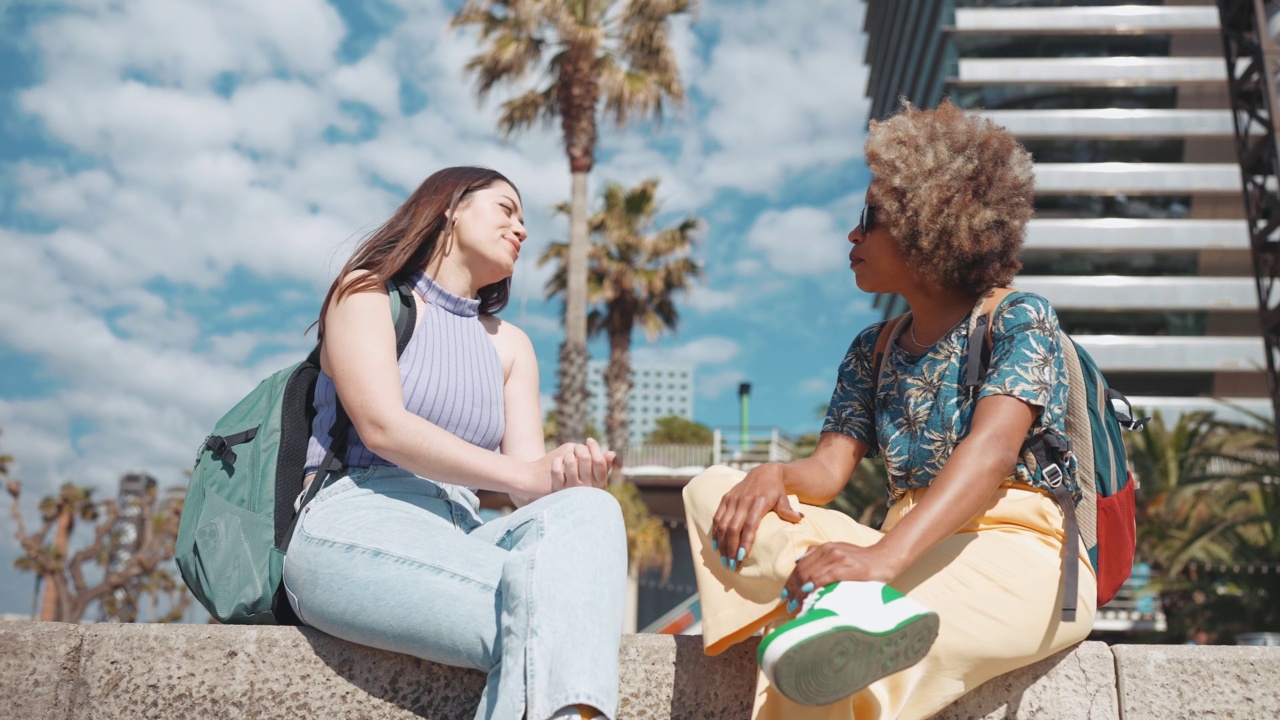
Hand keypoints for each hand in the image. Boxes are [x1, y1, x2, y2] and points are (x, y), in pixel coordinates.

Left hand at [546, 438, 614, 491]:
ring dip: (569, 454)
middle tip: (578, 448)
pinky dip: (557, 461)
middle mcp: (586, 488)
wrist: (566, 504)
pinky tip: (559, 461)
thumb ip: (604, 467)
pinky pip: (556, 469)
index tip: (589, 440)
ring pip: (570, 461)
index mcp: (599, 484)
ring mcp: (571, 489)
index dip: (594, 447)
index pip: (600, 461)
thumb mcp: (597, 479)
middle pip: (585, 458)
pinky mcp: (557, 490)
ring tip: (569, 456)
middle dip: (580, 448)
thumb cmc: (585, 487)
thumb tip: (611, 453)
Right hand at [710, 463, 802, 570]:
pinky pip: (717, 518)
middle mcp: (743, 501)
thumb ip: (788, 510)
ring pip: (723, 525)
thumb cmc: (776, 490)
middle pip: (733, 528)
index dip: (744, 541)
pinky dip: (715, 533)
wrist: (764, 472)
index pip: (749, 525)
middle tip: (731, 565)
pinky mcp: (725, 498)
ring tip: (724, 560)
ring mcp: (732, 499)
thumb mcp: (784, 498)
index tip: (742, 557)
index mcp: (758, 502)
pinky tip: (716, 546)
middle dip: (731, 548)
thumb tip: (799, 518)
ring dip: (722, 544)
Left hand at [780, 541, 902, 613]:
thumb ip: (821, 558)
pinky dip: (815, 586)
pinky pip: (827, 578)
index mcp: (825, 547)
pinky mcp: (849, 568)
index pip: (801, 565)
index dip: (791, 580)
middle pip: (803, 570)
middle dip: (793, 588)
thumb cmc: (861, 561)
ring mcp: (839, 558)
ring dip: (801, 592)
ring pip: (812, 575)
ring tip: (797, 605)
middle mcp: (829, 550)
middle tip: (788, 603)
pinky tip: (809, 595)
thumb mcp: (839, 553)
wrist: (885, 558)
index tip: (785, 594)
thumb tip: (801, 568)